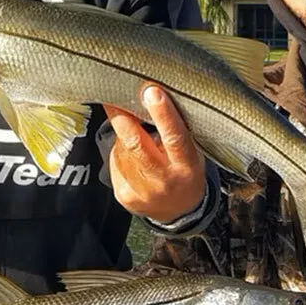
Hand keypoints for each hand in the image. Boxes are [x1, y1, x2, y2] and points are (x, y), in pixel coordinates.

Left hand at [104, 84, 206, 222]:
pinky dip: (120, 153)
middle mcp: (165, 181)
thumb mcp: (190, 153)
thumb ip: (175, 133)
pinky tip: (130, 154)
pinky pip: (115, 164)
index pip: (175, 138)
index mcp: (186, 166)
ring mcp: (143, 192)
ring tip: (132, 131)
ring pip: (122, 152)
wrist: (179, 212)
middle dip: (123, 118)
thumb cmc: (185, 172)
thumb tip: (150, 100)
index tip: (152, 92)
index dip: (163, 114)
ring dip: (123, 136)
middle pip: (136, 145)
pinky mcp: (126, 197)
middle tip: (114, 98)